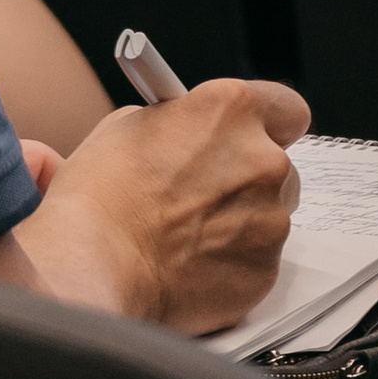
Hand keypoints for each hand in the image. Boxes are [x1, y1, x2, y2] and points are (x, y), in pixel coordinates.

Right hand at [0, 78, 308, 329]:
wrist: (91, 264)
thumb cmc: (101, 193)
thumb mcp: (133, 125)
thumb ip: (184, 124)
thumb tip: (195, 135)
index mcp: (233, 110)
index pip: (286, 108)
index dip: (267, 126)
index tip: (248, 139)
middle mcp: (264, 160)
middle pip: (278, 166)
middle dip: (250, 179)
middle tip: (209, 194)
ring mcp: (269, 218)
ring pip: (269, 216)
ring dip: (242, 222)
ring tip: (188, 237)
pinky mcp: (264, 270)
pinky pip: (258, 260)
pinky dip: (232, 263)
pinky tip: (190, 265)